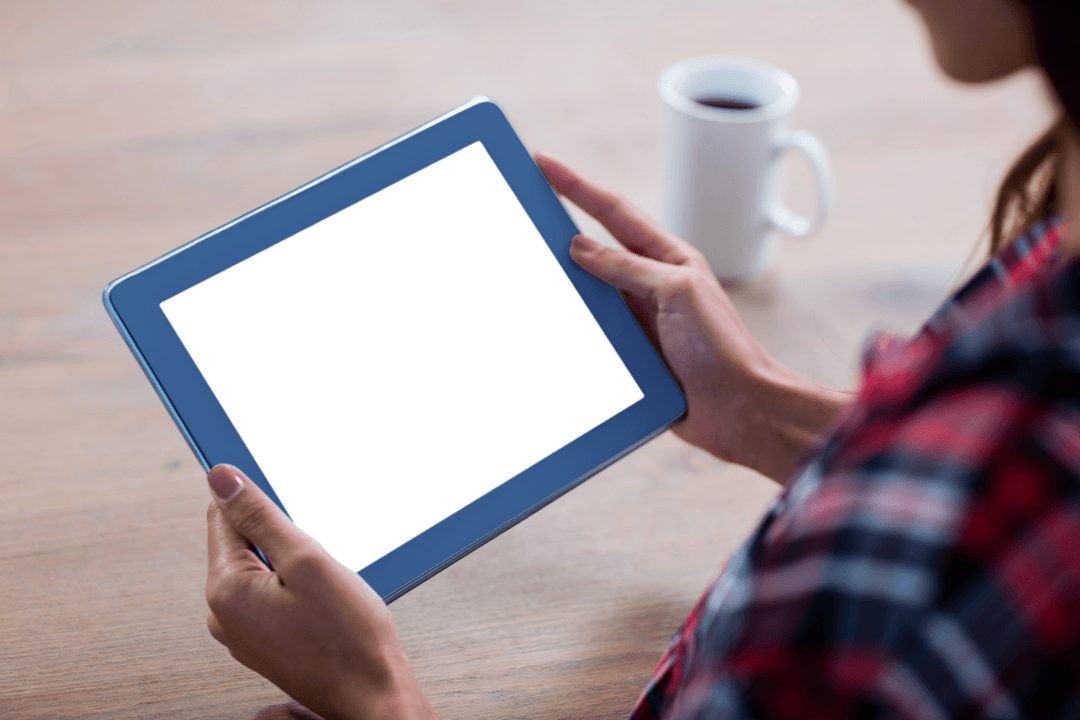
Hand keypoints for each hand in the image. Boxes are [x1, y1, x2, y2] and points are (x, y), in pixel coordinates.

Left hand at [205, 464, 437, 719]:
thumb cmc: (348, 636)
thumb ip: (260, 516)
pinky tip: (324, 598)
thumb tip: (220, 477)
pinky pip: (270, 595)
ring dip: (290, 561)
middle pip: (240, 543)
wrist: (372, 696)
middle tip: (317, 551)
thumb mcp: (307, 560)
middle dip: (278, 534)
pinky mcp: (264, 642)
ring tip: (325, 579)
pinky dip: (294, 586)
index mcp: (226, 591)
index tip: (289, 504)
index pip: (221, 517)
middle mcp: (224, 615)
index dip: (257, 500)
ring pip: (259, 569)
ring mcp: (242, 633)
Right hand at [534, 153, 848, 482]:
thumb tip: (580, 247)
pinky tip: (541, 329)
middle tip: (520, 211)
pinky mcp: (628, 356)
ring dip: (557, 287)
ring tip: (519, 271)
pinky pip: (588, 336)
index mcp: (667, 260)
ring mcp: (636, 321)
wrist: (739, 410)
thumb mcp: (677, 292)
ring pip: (585, 295)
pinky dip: (566, 331)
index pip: (613, 213)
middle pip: (593, 251)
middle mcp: (648, 286)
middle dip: (557, 229)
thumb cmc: (721, 347)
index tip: (543, 164)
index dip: (577, 186)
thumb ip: (630, 267)